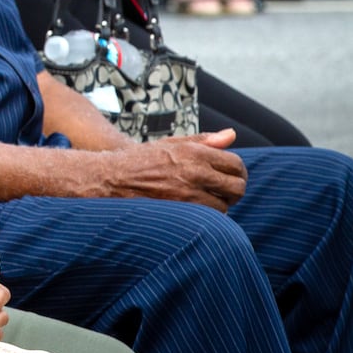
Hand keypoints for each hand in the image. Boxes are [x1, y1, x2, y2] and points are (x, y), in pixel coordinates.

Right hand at [97, 128, 245, 210]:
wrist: (113, 177)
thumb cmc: (142, 159)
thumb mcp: (172, 142)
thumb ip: (204, 140)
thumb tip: (231, 135)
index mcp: (195, 152)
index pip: (235, 164)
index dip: (238, 172)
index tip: (231, 176)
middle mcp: (194, 172)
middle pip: (236, 187)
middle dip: (235, 191)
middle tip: (225, 192)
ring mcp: (187, 193)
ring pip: (224, 206)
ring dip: (220, 205)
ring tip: (208, 201)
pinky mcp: (180, 210)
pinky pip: (208, 218)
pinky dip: (207, 215)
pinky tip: (197, 209)